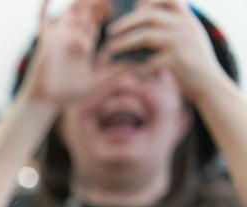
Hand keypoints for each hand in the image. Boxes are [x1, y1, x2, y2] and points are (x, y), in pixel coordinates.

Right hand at [20, 0, 110, 109]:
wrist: (46, 101)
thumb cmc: (68, 94)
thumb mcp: (97, 81)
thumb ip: (115, 72)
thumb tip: (138, 68)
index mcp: (83, 45)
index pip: (95, 22)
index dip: (105, 10)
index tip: (117, 0)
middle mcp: (71, 37)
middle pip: (85, 12)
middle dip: (96, 2)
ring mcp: (58, 37)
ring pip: (70, 12)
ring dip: (80, 1)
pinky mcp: (46, 40)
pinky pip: (42, 20)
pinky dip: (44, 7)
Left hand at [104, 0, 229, 102]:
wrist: (210, 85)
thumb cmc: (192, 64)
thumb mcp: (188, 40)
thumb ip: (172, 30)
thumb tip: (136, 29)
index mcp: (188, 20)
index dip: (150, 1)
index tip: (135, 7)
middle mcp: (185, 27)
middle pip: (150, 15)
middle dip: (127, 22)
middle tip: (110, 30)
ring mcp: (181, 42)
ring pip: (145, 36)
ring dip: (124, 42)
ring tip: (110, 48)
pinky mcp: (177, 60)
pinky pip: (148, 61)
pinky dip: (133, 65)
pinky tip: (124, 69)